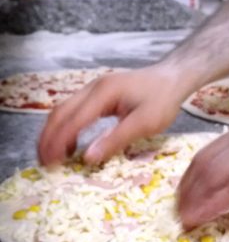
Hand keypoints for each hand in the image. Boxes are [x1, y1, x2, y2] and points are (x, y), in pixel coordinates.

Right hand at [39, 65, 184, 165]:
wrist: (172, 78)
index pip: (73, 120)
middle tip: (44, 162)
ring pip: (64, 110)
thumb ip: (116, 139)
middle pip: (60, 112)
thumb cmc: (163, 99)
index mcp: (103, 94)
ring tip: (52, 155)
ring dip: (55, 132)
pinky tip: (71, 142)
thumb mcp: (144, 123)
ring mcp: (94, 89)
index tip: (50, 163)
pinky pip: (75, 110)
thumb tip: (87, 157)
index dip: (58, 143)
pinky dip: (67, 127)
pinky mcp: (99, 93)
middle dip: (48, 138)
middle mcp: (93, 88)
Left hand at [178, 98, 228, 229]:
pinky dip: (216, 203)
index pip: (211, 150)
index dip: (193, 175)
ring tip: (185, 217)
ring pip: (216, 174)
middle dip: (188, 188)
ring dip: (196, 198)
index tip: (185, 192)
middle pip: (206, 161)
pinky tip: (203, 216)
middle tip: (178, 208)